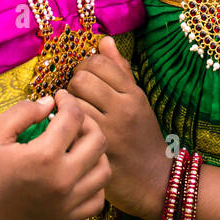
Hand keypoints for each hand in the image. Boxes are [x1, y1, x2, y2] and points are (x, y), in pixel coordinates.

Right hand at [0, 93, 109, 219]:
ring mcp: (67, 204)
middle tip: (70, 119)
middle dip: (86, 122)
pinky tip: (77, 172)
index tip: (60, 97)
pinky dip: (94, 183)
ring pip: (104, 170)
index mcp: (43, 156)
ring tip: (76, 145)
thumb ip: (24, 111)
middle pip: (98, 140)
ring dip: (95, 152)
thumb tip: (51, 102)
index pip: (74, 117)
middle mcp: (62, 181)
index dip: (69, 100)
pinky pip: (98, 199)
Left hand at [67, 37, 170, 219]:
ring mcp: (109, 130)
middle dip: (73, 84)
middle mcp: (123, 108)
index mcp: (134, 93)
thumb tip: (104, 41)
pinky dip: (66, 125)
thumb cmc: (141, 137)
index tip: (85, 78)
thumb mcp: (138, 100)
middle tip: (76, 96)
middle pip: (82, 78)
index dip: (85, 66)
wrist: (153, 179)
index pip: (100, 62)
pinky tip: (70, 130)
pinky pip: (71, 127)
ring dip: (67, 105)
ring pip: (73, 101)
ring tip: (72, 113)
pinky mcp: (96, 149)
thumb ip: (120, 70)